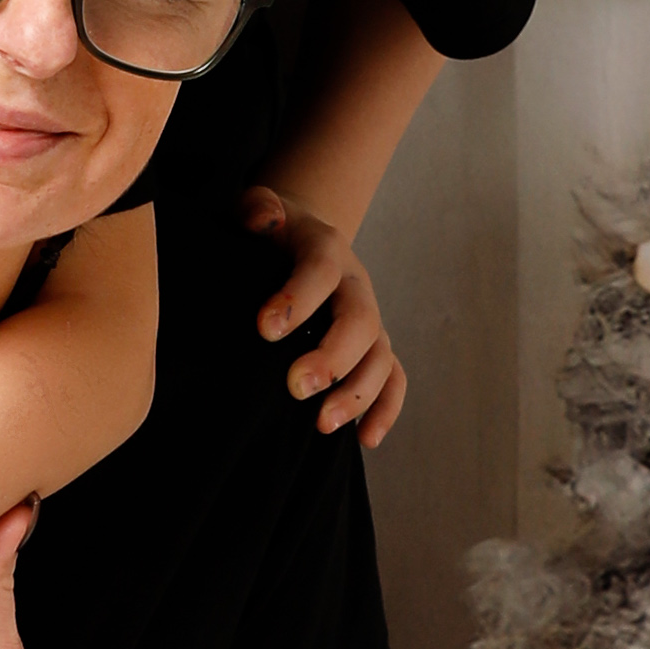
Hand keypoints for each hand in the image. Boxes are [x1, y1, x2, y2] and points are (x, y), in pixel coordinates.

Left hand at [244, 185, 405, 443]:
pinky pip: (392, 380)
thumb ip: (257, 209)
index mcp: (325, 249)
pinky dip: (385, 410)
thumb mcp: (258, 208)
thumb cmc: (268, 230)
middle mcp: (355, 285)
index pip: (321, 270)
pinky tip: (364, 441)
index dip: (298, 299)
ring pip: (380, 357)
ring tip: (322, 424)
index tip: (266, 329)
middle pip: (360, 320)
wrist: (299, 236)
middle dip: (333, 357)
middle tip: (297, 387)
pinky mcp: (373, 348)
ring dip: (357, 393)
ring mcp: (369, 319)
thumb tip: (263, 217)